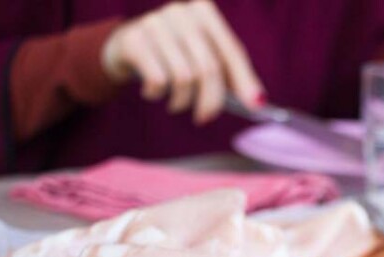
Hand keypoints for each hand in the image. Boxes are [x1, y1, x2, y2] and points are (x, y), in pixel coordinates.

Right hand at [101, 0, 263, 122]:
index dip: (244, 81)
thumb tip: (257, 102)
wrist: (125, 45)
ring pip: (183, 78)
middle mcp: (181, 12)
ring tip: (175, 102)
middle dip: (210, 101)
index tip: (254, 106)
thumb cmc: (174, 55)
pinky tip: (153, 92)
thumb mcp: (203, 58)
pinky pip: (157, 80)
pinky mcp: (134, 40)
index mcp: (204, 12)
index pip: (231, 51)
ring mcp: (155, 23)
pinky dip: (157, 94)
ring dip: (180, 101)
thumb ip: (231, 76)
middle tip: (204, 117)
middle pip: (208, 68)